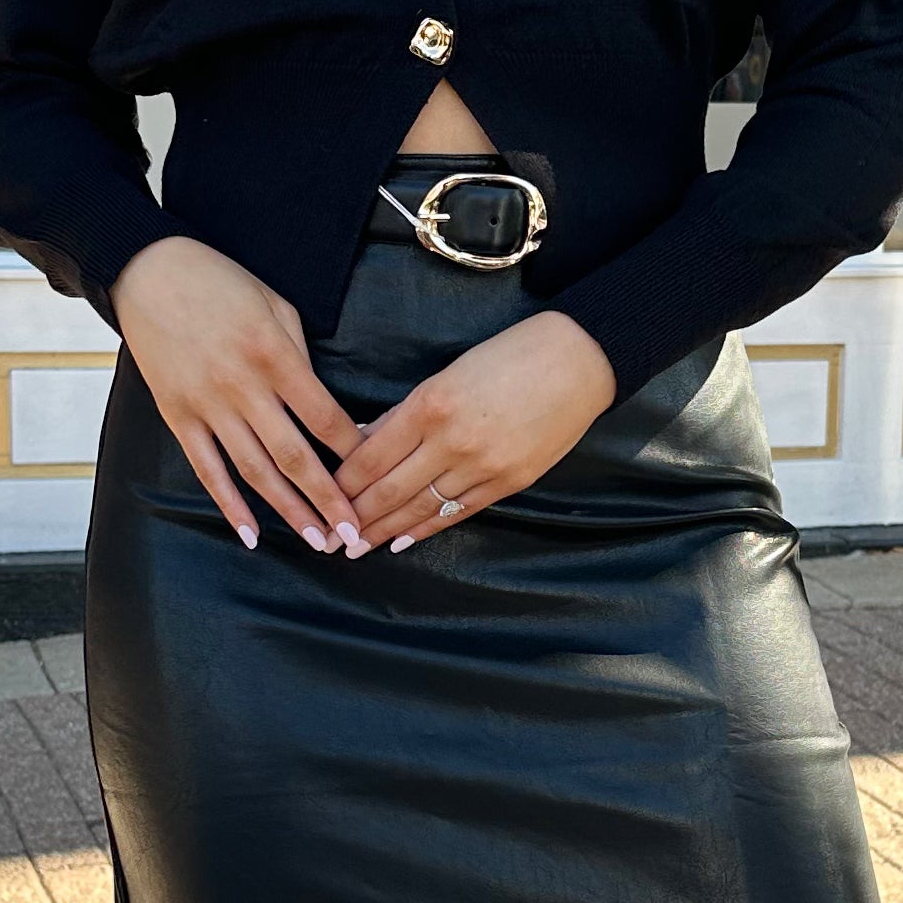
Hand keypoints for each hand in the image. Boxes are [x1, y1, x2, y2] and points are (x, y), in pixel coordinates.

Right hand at [111, 237, 366, 553]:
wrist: (147, 271)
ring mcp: (207, 404)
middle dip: (328, 500)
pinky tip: (249, 534)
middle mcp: (242, 386)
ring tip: (316, 541)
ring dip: (288, 510)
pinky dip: (228, 504)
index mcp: (274, 354)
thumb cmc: (219, 282)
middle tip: (354, 536)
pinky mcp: (177, 415)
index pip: (324, 416)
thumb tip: (321, 408)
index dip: (353, 452)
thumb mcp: (274, 305)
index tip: (374, 480)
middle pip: (294, 455)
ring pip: (254, 470)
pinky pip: (207, 468)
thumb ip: (299, 357)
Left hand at [334, 308, 616, 548]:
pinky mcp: (510, 482)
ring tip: (357, 548)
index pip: (372, 456)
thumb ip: (407, 411)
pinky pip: (458, 512)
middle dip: (356, 517)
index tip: (322, 498)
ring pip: (421, 507)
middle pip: (391, 489)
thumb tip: (365, 439)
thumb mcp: (449, 371)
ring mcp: (483, 466)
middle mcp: (453, 441)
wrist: (580, 361)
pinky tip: (403, 542)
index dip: (343, 484)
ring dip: (385, 531)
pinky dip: (427, 529)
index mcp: (431, 404)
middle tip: (328, 539)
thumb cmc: (512, 354)